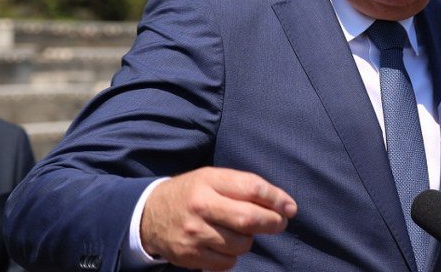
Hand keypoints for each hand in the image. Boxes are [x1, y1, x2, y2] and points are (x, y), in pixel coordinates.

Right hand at [140, 167, 297, 270]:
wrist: (150, 214)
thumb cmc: (194, 192)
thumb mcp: (214, 178)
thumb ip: (245, 187)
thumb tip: (284, 205)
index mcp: (209, 181)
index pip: (252, 188)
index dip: (277, 199)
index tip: (290, 208)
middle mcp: (201, 206)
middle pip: (248, 219)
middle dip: (272, 223)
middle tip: (279, 223)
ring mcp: (194, 233)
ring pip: (241, 244)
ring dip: (249, 240)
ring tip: (240, 231)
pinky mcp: (190, 256)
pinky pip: (227, 262)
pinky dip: (233, 255)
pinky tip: (225, 244)